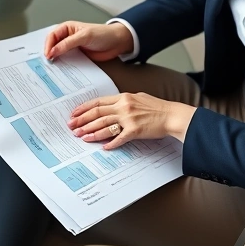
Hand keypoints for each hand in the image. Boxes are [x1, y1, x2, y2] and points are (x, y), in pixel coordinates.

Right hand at [43, 21, 134, 61]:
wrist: (117, 43)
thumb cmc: (103, 34)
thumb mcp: (84, 36)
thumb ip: (67, 43)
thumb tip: (53, 51)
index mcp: (67, 28)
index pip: (52, 36)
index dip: (48, 45)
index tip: (48, 55)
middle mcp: (67, 37)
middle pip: (52, 45)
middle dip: (49, 53)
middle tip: (47, 62)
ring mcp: (72, 47)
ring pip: (59, 54)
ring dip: (56, 60)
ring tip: (52, 67)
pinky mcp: (77, 56)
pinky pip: (67, 61)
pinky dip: (63, 65)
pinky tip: (61, 69)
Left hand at [67, 92, 196, 149]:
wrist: (172, 115)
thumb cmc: (157, 107)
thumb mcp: (138, 97)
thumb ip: (123, 101)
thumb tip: (110, 106)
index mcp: (123, 97)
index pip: (98, 102)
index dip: (83, 108)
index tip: (74, 114)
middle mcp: (123, 107)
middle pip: (97, 114)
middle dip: (82, 121)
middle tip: (72, 127)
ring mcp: (129, 119)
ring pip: (104, 125)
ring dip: (91, 132)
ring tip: (82, 137)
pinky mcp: (135, 131)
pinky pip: (119, 138)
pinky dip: (110, 143)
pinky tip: (103, 147)